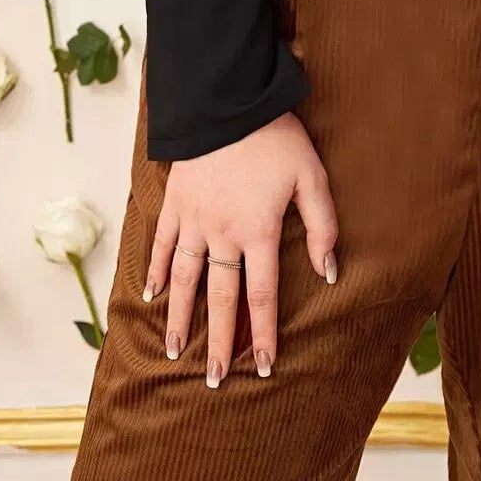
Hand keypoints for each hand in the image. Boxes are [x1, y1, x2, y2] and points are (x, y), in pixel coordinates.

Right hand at [147, 111, 337, 385]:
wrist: (228, 100)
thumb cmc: (276, 136)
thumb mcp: (312, 176)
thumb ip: (323, 225)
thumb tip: (330, 272)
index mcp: (258, 232)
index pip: (261, 296)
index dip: (263, 335)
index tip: (264, 367)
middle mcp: (222, 235)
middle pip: (221, 299)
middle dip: (219, 343)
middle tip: (214, 380)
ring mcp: (193, 220)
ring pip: (183, 280)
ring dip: (179, 318)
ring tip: (174, 351)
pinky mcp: (175, 201)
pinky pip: (161, 243)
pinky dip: (154, 270)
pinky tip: (150, 295)